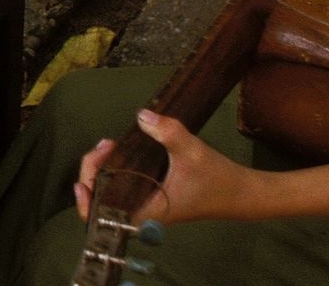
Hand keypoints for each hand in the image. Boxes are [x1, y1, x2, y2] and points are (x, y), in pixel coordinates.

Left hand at [74, 112, 255, 227]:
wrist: (242, 193)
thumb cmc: (218, 179)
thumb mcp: (193, 152)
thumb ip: (168, 132)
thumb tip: (142, 116)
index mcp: (146, 212)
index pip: (103, 213)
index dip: (87, 198)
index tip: (87, 174)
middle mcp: (142, 211)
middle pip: (100, 198)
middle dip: (93, 171)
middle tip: (105, 144)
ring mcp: (146, 202)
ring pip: (110, 189)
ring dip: (103, 167)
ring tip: (109, 144)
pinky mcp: (152, 193)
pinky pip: (123, 182)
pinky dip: (116, 166)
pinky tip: (119, 149)